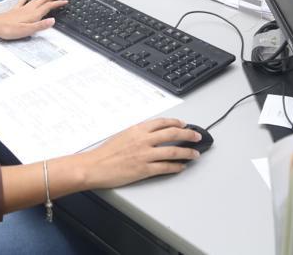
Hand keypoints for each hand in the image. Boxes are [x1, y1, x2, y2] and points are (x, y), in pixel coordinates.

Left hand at [0, 0, 66, 39]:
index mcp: (32, 14)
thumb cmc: (8, 29)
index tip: (65, 1)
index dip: (57, 3)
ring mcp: (21, 9)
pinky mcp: (15, 11)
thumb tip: (53, 20)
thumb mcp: (27, 30)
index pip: (48, 6)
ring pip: (35, 0)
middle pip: (43, 0)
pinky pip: (23, 2)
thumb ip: (40, 25)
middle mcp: (28, 10)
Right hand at [79, 118, 201, 188]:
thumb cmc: (105, 152)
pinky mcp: (144, 169)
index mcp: (138, 129)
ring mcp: (145, 155)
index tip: (184, 124)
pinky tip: (181, 167)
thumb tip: (150, 134)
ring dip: (187, 152)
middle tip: (197, 136)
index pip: (162, 122)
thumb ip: (138, 133)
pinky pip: (165, 167)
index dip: (176, 122)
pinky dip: (176, 167)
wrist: (95, 166)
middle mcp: (143, 140)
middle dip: (188, 134)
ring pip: (173, 151)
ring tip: (195, 154)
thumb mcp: (122, 135)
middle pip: (172, 133)